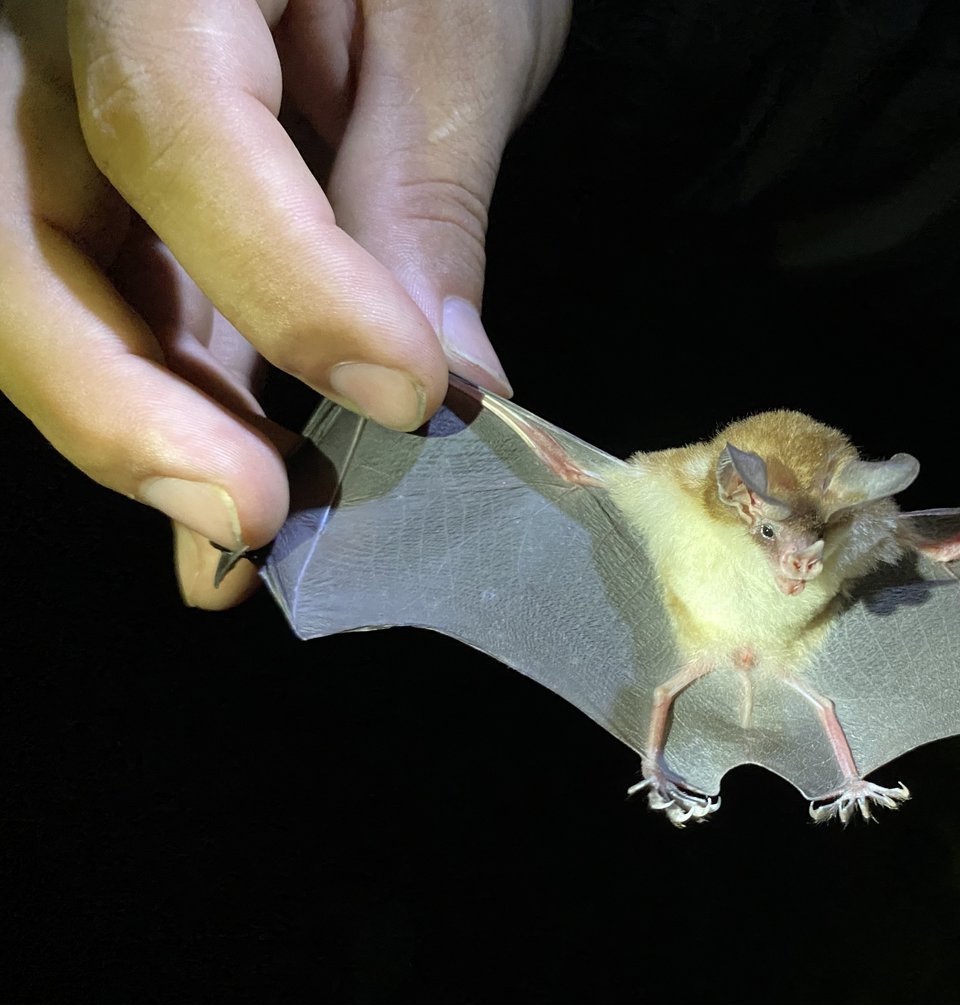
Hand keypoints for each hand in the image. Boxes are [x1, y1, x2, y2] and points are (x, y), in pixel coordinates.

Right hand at [0, 0, 567, 606]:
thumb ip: (423, 198)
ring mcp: (56, 99)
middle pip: (16, 228)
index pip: (174, 125)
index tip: (408, 392)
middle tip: (247, 515)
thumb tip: (447, 390)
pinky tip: (242, 480)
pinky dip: (175, 389)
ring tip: (247, 534)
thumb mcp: (453, 35)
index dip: (285, 278)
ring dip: (143, 421)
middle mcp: (57, 25)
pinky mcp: (98, 167)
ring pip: (43, 279)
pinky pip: (112, 284)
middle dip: (118, 396)